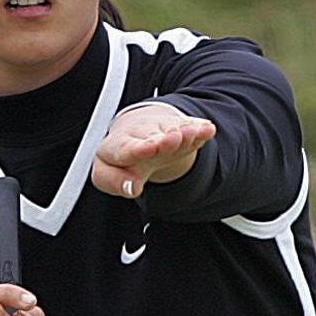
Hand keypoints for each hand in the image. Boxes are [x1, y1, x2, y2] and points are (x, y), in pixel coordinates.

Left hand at [91, 103, 215, 196]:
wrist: (135, 133)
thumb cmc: (119, 159)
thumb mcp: (107, 173)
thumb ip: (114, 182)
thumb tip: (131, 188)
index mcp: (119, 146)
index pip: (126, 149)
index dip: (138, 150)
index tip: (148, 151)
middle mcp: (142, 135)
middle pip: (152, 137)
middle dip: (163, 140)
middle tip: (172, 139)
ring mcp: (163, 131)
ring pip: (174, 130)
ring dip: (184, 133)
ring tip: (191, 133)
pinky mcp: (183, 128)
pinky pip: (193, 127)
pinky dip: (201, 129)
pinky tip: (208, 130)